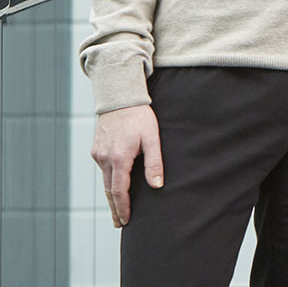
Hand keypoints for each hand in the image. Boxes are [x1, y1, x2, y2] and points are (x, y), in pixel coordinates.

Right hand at [90, 105, 162, 227]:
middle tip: (119, 224)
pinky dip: (108, 182)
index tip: (126, 220)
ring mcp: (97, 154)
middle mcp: (104, 158)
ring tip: (117, 210)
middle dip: (115, 208)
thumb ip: (154, 162)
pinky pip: (102, 170)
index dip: (123, 207)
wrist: (120, 98)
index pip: (119, 191)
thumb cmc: (140, 117)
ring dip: (111, 196)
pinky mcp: (95, 149)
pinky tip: (114, 187)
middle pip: (109, 190)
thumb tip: (157, 185)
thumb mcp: (152, 138)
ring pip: (104, 181)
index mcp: (119, 158)